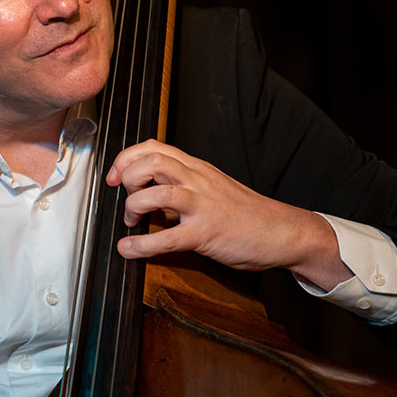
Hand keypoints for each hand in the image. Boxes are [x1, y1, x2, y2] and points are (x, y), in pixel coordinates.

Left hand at [106, 139, 352, 290]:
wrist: (282, 231)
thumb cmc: (245, 213)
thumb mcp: (211, 188)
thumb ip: (181, 187)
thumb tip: (149, 195)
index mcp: (197, 168)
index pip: (154, 147)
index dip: (127, 157)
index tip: (114, 174)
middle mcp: (198, 180)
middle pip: (152, 161)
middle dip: (126, 176)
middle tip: (120, 194)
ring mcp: (202, 205)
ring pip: (156, 193)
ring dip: (132, 207)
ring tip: (130, 222)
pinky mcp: (207, 232)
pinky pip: (168, 237)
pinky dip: (141, 244)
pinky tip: (129, 249)